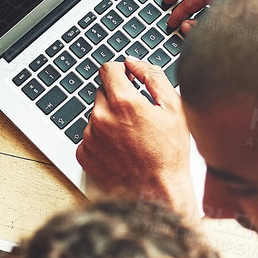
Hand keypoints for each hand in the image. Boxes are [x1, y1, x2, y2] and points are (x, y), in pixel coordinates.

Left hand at [78, 57, 194, 212]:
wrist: (157, 194)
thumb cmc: (169, 155)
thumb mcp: (174, 109)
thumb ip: (153, 77)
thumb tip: (135, 63)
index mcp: (123, 102)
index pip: (108, 69)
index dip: (121, 71)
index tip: (128, 78)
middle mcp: (101, 117)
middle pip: (102, 92)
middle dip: (118, 98)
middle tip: (137, 117)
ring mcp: (90, 137)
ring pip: (96, 115)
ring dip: (110, 120)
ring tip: (132, 139)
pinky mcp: (84, 154)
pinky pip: (90, 137)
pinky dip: (102, 140)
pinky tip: (121, 151)